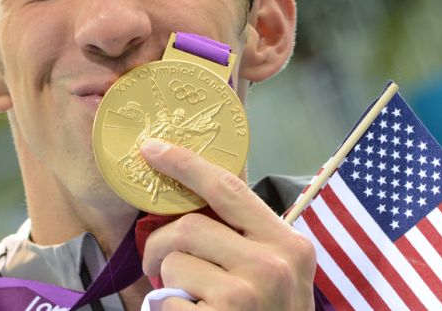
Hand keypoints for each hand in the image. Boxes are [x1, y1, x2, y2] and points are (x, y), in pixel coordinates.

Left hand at [139, 138, 316, 309]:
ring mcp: (248, 294)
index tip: (152, 147)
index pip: (230, 189)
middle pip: (190, 226)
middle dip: (162, 245)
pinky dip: (166, 310)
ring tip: (187, 302)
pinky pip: (166, 299)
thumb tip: (191, 203)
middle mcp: (274, 264)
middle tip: (160, 267)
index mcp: (289, 244)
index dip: (186, 164)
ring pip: (175, 261)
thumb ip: (245, 239)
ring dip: (168, 282)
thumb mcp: (276, 275)